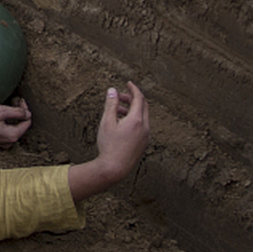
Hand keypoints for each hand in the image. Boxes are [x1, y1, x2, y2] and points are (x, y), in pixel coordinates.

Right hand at [0, 99, 31, 147]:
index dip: (25, 110)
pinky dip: (8, 123)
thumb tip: (27, 113)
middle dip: (20, 113)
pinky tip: (2, 116)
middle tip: (14, 101)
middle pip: (22, 125)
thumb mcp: (0, 111)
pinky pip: (8, 131)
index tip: (19, 101)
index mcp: (13, 135)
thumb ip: (16, 112)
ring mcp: (4, 143)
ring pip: (15, 128)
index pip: (27, 122)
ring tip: (8, 107)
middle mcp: (10, 142)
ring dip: (14, 117)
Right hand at [68, 82, 149, 200]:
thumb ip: (111, 104)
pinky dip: (134, 119)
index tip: (128, 83)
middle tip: (120, 96)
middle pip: (143, 106)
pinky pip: (142, 125)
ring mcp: (145, 136)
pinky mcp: (143, 143)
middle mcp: (145, 127)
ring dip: (132, 109)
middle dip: (132, 98)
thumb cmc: (109, 145)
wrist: (114, 168)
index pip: (139, 98)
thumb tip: (113, 90)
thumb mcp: (107, 122)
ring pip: (143, 116)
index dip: (133, 89)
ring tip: (116, 111)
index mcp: (137, 120)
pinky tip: (121, 124)